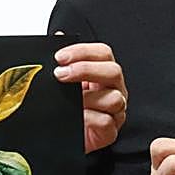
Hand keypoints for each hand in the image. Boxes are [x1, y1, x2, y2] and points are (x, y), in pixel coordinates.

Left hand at [52, 38, 126, 152]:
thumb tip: (58, 36)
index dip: (82, 51)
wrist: (62, 138)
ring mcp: (116, 111)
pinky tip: (76, 117)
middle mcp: (114, 89)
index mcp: (103, 73)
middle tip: (60, 74)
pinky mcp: (110, 131)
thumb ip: (63, 60)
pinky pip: (106, 121)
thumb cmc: (67, 109)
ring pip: (114, 98)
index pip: (102, 53)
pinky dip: (88, 118)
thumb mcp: (62, 83)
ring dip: (87, 98)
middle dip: (85, 69)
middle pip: (113, 71)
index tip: (59, 57)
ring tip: (70, 102)